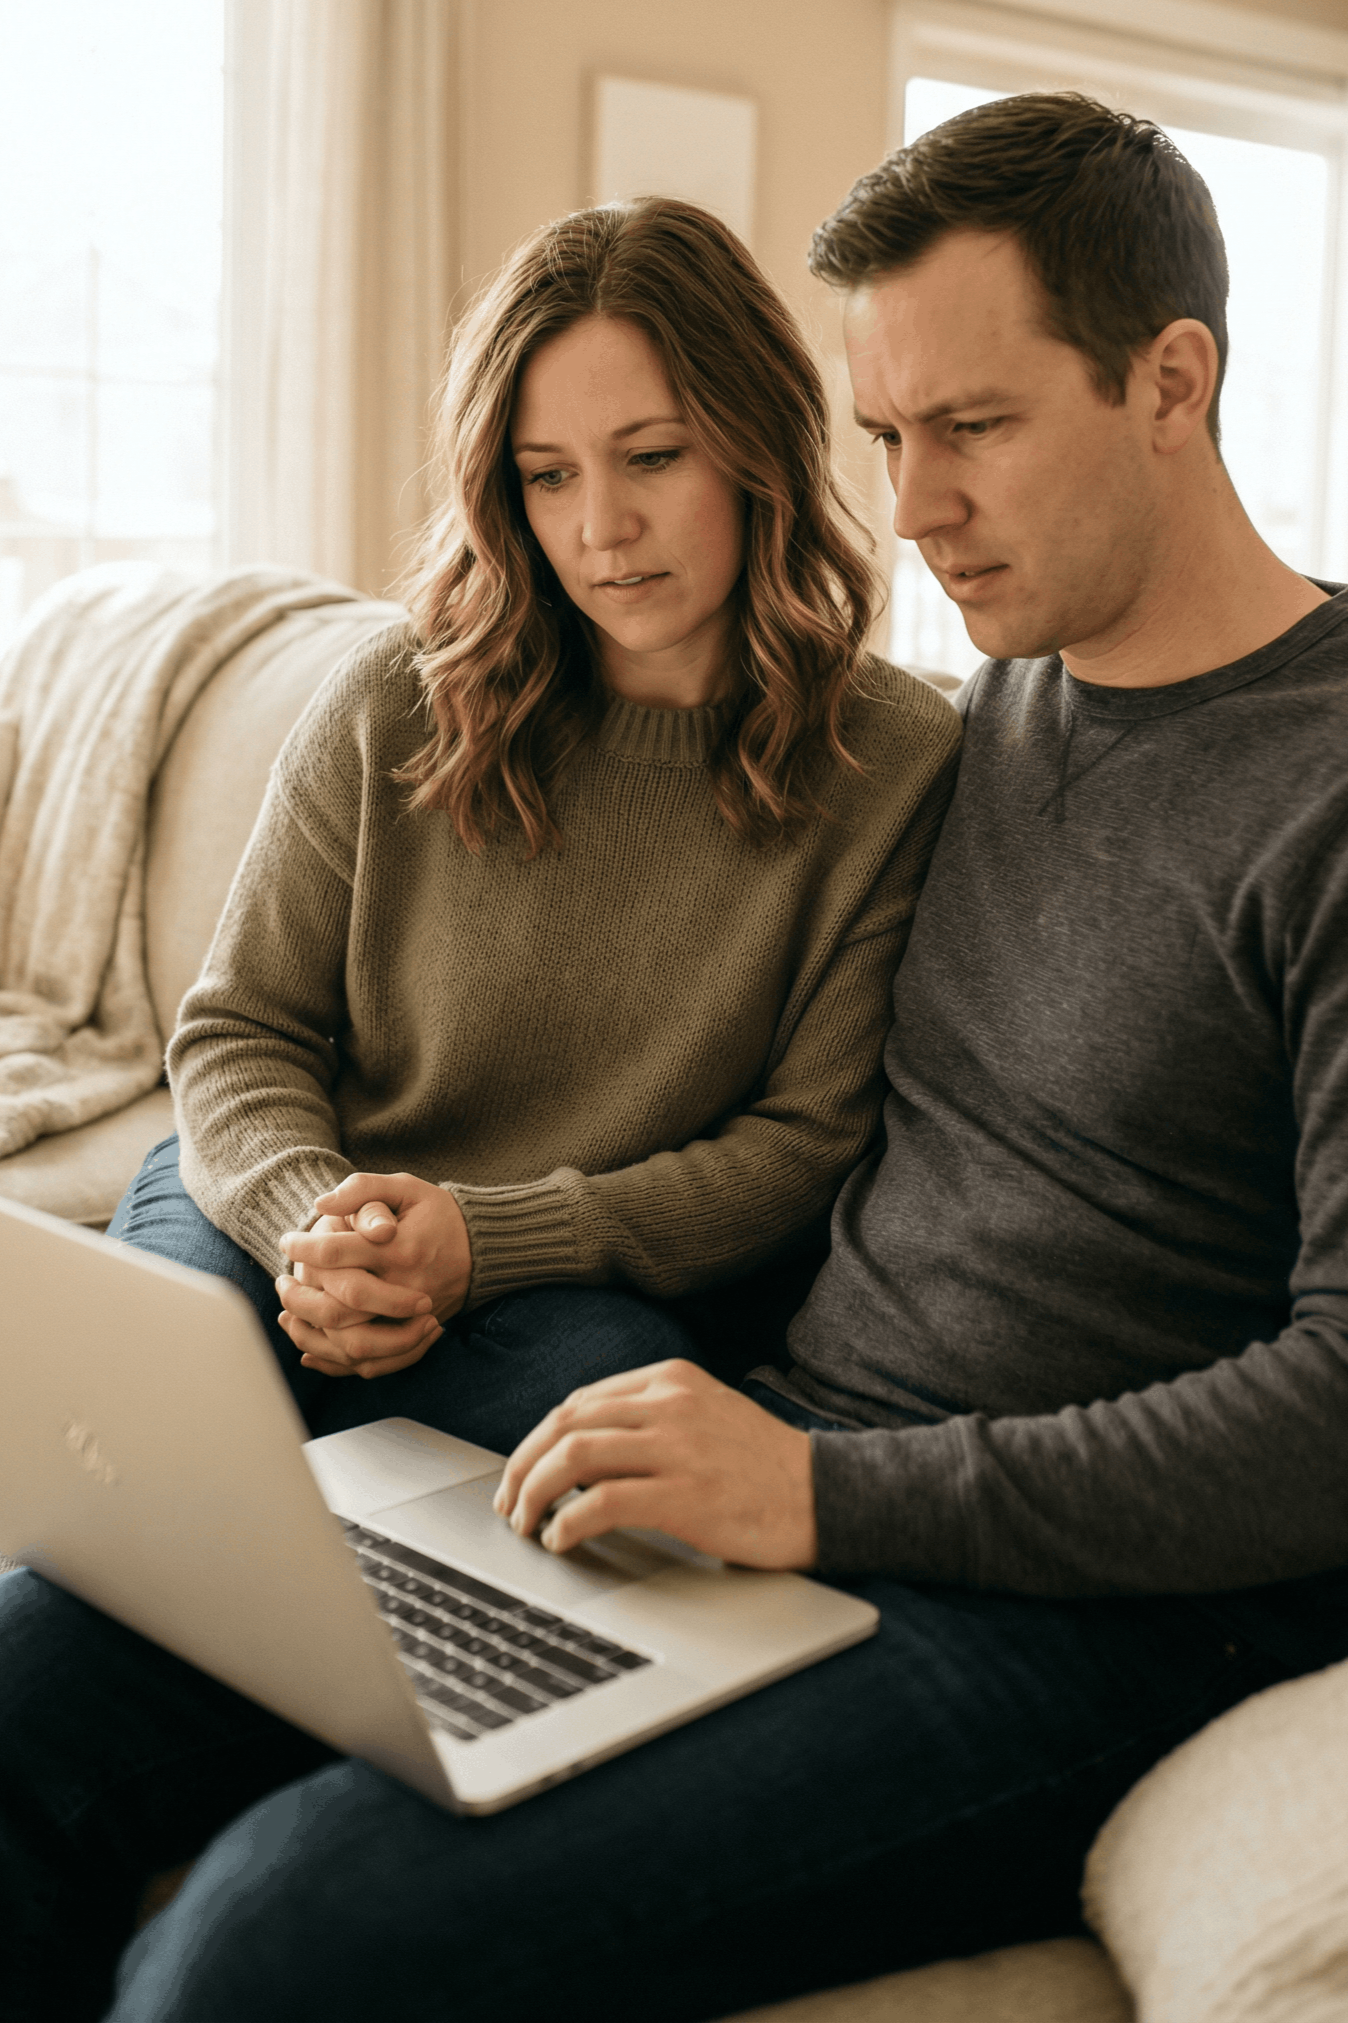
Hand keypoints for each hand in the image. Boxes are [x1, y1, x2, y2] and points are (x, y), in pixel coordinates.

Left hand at [276, 1174, 471, 1379]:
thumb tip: (321, 1204)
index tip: (286, 1240)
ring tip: (288, 1312)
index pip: (337, 1252)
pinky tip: (310, 1347)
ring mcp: (410, 1320)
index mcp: (399, 1249)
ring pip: (351, 1343)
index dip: (303, 1247)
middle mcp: (405, 1289)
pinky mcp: (412, 1337)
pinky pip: (371, 1363)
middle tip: (282, 1280)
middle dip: (299, 1296)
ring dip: (311, 1332)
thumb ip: (363, 1190)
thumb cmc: (438, 1213)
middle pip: (339, 1307)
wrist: (483, 1248)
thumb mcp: (406, 1187)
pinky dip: (334, 1362)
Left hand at [493, 1360, 817, 1568]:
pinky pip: (602, 1503)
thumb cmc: (765, 1465)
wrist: (828, 1494)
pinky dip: (568, 1522)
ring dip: (535, 1492)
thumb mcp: (707, 1415)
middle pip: (566, 1424)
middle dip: (523, 1465)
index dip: (539, 1439)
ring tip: (525, 1523)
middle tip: (508, 1502)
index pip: (581, 1401)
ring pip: (574, 1456)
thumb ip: (652, 1417)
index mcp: (673, 1378)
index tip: (521, 1471)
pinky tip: (560, 1540)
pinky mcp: (686, 1495)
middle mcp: (670, 1403)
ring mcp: (678, 1447)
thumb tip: (580, 1449)